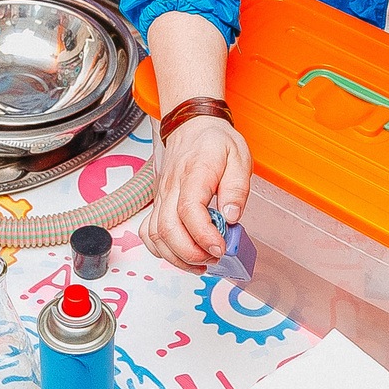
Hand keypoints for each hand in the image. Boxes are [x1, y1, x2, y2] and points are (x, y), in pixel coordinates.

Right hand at [142, 115, 252, 271]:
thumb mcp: (239, 158)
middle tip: (214, 257)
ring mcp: (161, 196)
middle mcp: (172, 186)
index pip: (189, 210)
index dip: (203, 235)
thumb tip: (233, 217)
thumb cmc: (215, 142)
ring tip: (201, 262)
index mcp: (194, 172)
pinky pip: (149, 233)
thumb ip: (237, 188)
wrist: (191, 127)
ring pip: (156, 235)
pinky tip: (181, 254)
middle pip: (168, 229)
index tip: (220, 248)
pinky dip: (162, 250)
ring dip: (177, 257)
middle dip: (191, 253)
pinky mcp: (158, 204)